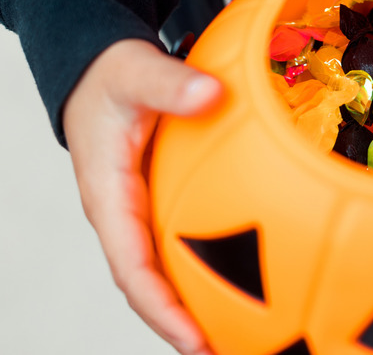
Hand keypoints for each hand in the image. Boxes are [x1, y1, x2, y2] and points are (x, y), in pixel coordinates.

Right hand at [63, 39, 220, 354]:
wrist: (100, 75)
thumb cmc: (111, 79)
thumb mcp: (135, 73)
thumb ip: (169, 84)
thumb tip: (211, 95)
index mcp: (111, 198)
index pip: (132, 269)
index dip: (162, 310)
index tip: (196, 342)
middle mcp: (125, 218)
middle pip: (151, 287)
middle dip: (184, 327)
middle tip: (230, 352)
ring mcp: (142, 216)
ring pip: (166, 274)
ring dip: (198, 307)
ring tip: (245, 336)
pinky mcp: (159, 207)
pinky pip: (181, 249)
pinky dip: (207, 272)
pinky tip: (246, 283)